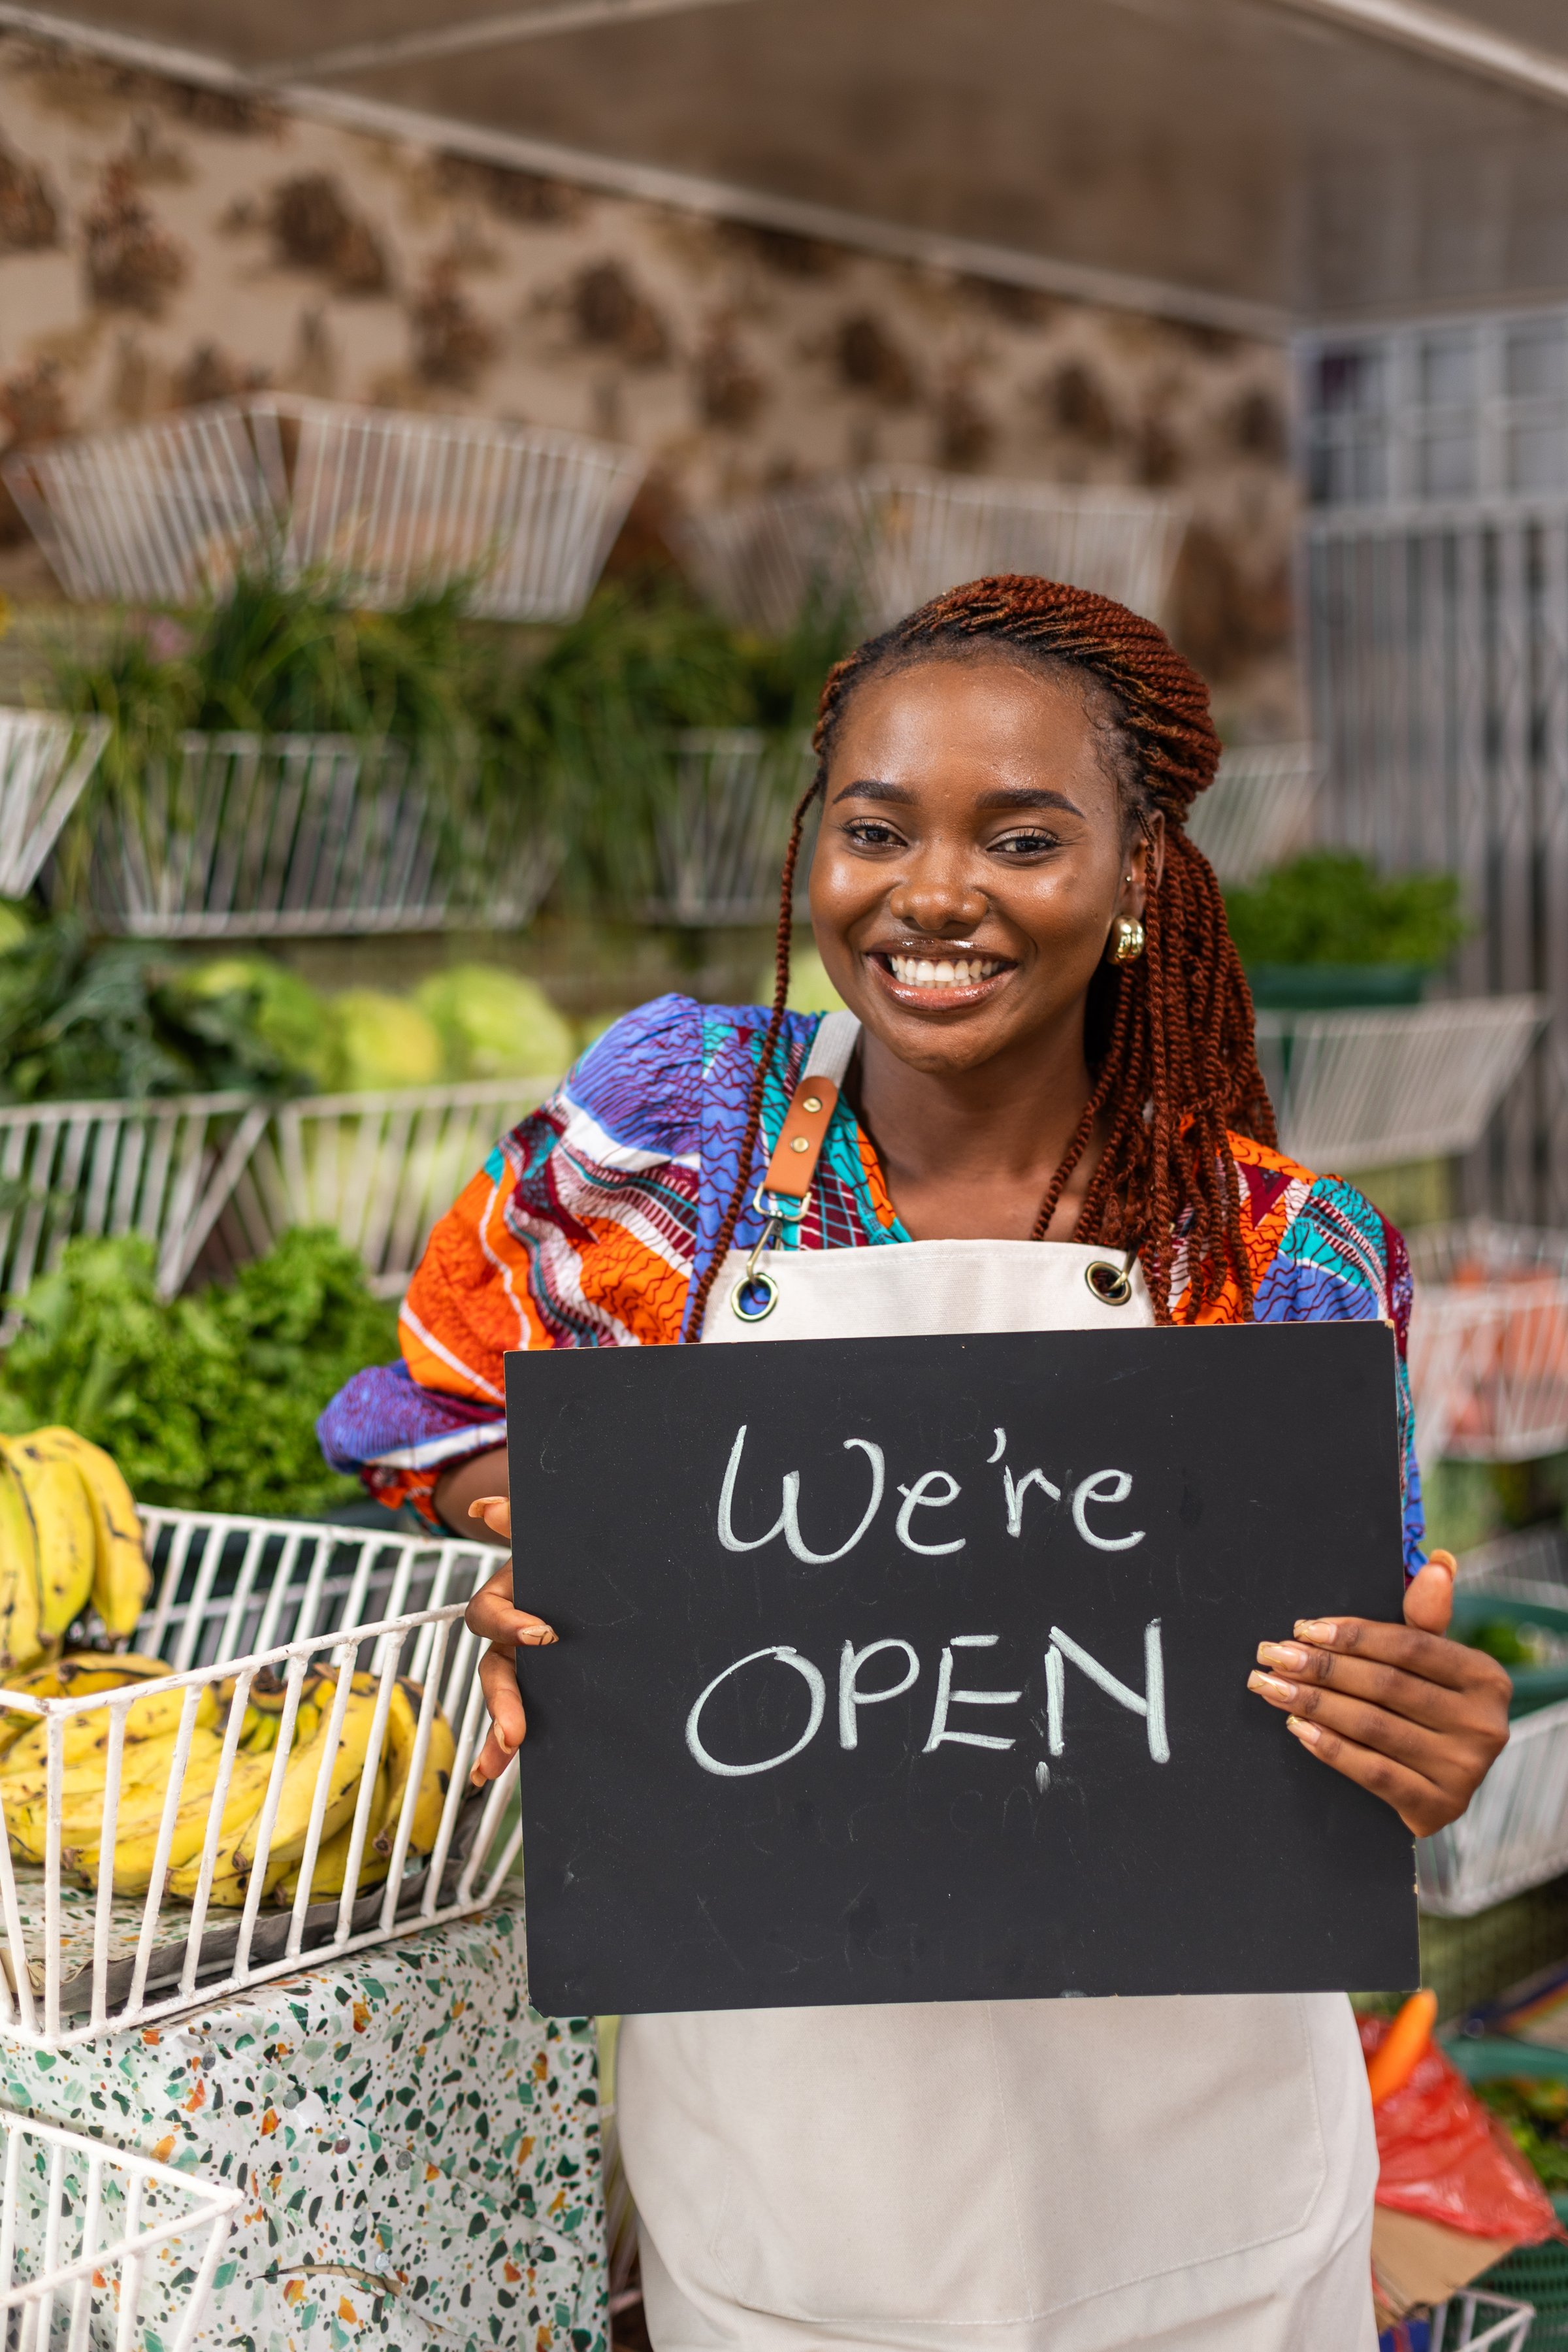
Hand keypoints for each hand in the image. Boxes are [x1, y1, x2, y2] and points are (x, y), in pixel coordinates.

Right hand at [462, 1495, 557, 1786]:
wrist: (596, 1566)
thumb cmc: (565, 1549)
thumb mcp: (545, 1534)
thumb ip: (518, 1518)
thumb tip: (486, 1508)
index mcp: (509, 1596)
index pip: (490, 1615)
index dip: (511, 1626)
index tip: (545, 1635)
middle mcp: (511, 1632)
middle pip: (494, 1671)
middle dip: (501, 1703)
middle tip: (513, 1734)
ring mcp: (527, 1662)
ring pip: (504, 1699)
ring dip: (497, 1734)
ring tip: (493, 1768)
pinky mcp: (547, 1683)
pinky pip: (525, 1715)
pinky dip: (503, 1745)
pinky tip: (492, 1773)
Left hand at [1246, 1550, 1510, 1836]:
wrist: (1438, 1787)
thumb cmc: (1426, 1708)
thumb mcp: (1432, 1663)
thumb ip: (1426, 1618)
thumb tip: (1438, 1562)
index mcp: (1486, 1677)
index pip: (1409, 1646)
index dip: (1353, 1635)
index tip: (1303, 1628)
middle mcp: (1483, 1724)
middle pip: (1385, 1685)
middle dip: (1321, 1667)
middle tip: (1272, 1655)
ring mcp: (1465, 1770)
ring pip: (1373, 1726)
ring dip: (1313, 1703)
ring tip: (1272, 1686)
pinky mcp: (1439, 1808)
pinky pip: (1373, 1772)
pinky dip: (1330, 1748)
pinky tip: (1297, 1729)